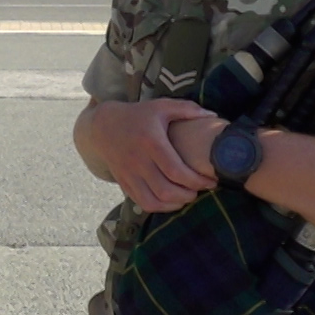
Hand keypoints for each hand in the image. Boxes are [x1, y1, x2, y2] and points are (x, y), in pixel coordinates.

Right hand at [85, 100, 218, 212]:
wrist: (102, 126)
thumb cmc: (137, 116)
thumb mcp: (160, 106)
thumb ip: (187, 109)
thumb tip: (213, 116)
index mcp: (151, 143)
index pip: (176, 171)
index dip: (197, 181)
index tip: (211, 181)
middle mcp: (138, 161)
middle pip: (166, 190)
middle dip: (189, 194)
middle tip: (202, 189)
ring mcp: (129, 174)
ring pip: (154, 200)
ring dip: (175, 203)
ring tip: (188, 196)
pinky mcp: (124, 182)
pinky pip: (142, 203)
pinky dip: (160, 207)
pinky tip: (171, 200)